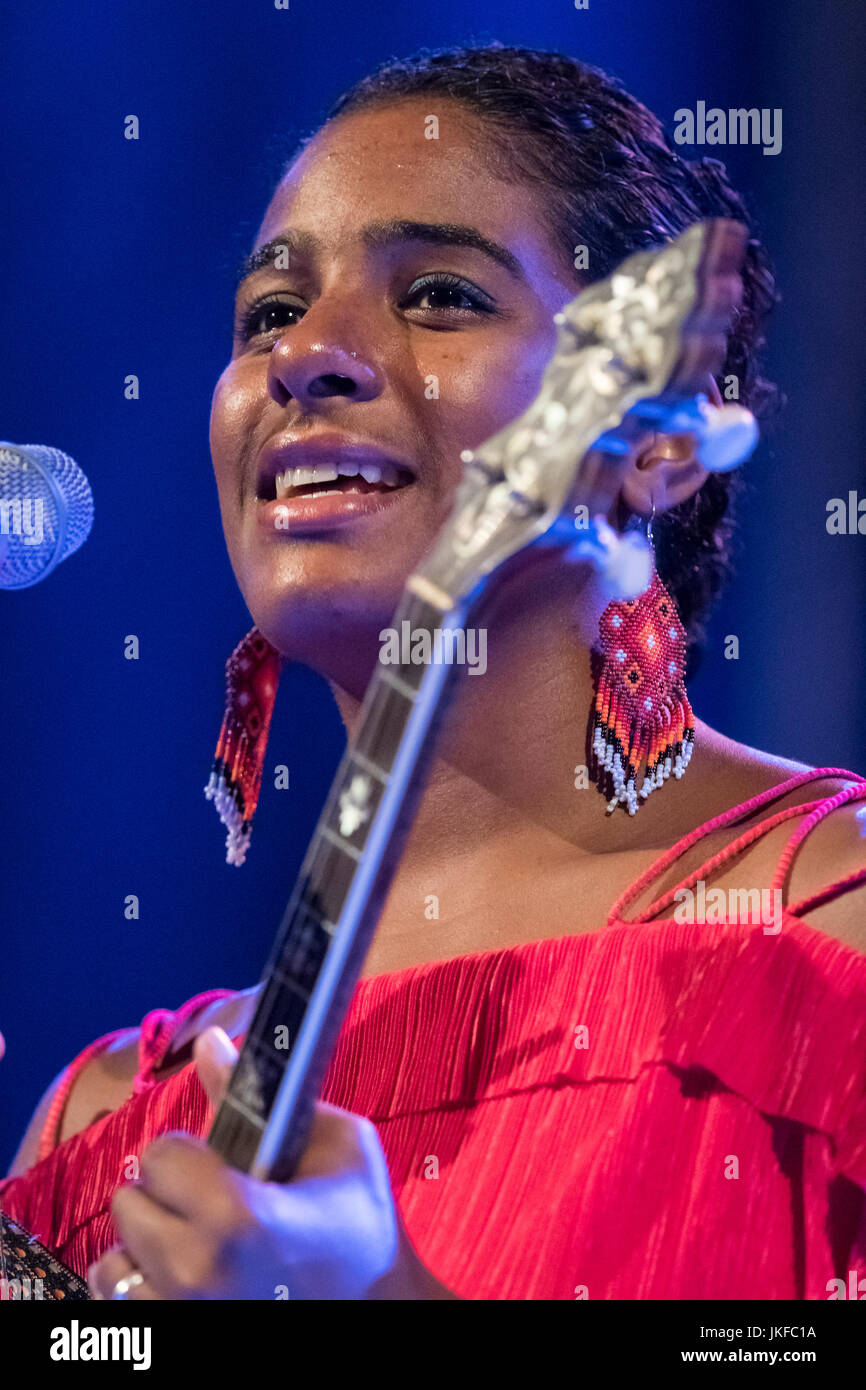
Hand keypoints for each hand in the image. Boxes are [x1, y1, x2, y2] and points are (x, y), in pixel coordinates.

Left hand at [88, 1027, 455, 1299]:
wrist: (380, 1308)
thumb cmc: (361, 1223)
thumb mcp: (334, 1144)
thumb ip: (258, 1094)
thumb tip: (208, 1041)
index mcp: (239, 1218)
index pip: (159, 1157)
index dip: (191, 1152)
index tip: (221, 1165)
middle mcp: (198, 1276)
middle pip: (129, 1205)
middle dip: (168, 1195)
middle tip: (212, 1204)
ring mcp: (183, 1317)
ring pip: (114, 1259)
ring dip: (149, 1245)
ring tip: (199, 1244)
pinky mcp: (176, 1340)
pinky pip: (119, 1301)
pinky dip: (145, 1286)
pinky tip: (187, 1278)